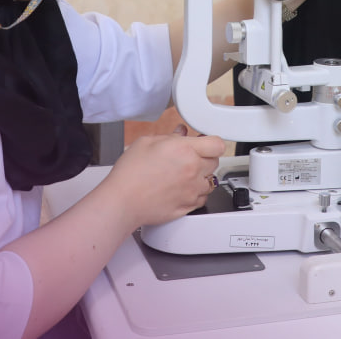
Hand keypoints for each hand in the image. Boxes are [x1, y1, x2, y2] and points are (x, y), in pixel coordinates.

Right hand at [99, 132, 224, 227]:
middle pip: (215, 161)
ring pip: (211, 181)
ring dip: (202, 176)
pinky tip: (183, 188)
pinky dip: (196, 193)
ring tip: (185, 174)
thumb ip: (169, 136)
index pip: (217, 144)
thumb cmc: (130, 173)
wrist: (123, 201)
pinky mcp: (188, 206)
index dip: (212, 142)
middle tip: (190, 157)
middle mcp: (193, 170)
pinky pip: (203, 198)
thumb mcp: (146, 142)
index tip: (205, 143)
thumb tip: (180, 134)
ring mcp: (192, 190)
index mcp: (185, 150)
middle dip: (205, 157)